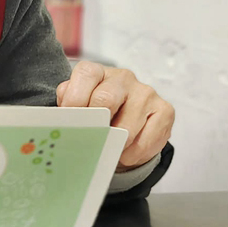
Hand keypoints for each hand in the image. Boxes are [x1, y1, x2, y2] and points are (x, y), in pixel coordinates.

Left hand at [56, 61, 173, 171]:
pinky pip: (147, 140)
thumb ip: (68, 106)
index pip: (86, 75)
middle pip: (106, 99)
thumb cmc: (96, 112)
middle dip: (96, 125)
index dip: (75, 100)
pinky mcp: (165, 110)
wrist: (125, 123)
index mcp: (97, 72)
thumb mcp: (78, 105)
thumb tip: (62, 119)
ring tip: (108, 150)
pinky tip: (126, 154)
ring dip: (115, 144)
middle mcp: (122, 78)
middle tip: (91, 141)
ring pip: (127, 126)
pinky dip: (134, 154)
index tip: (72, 122)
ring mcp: (145, 92)